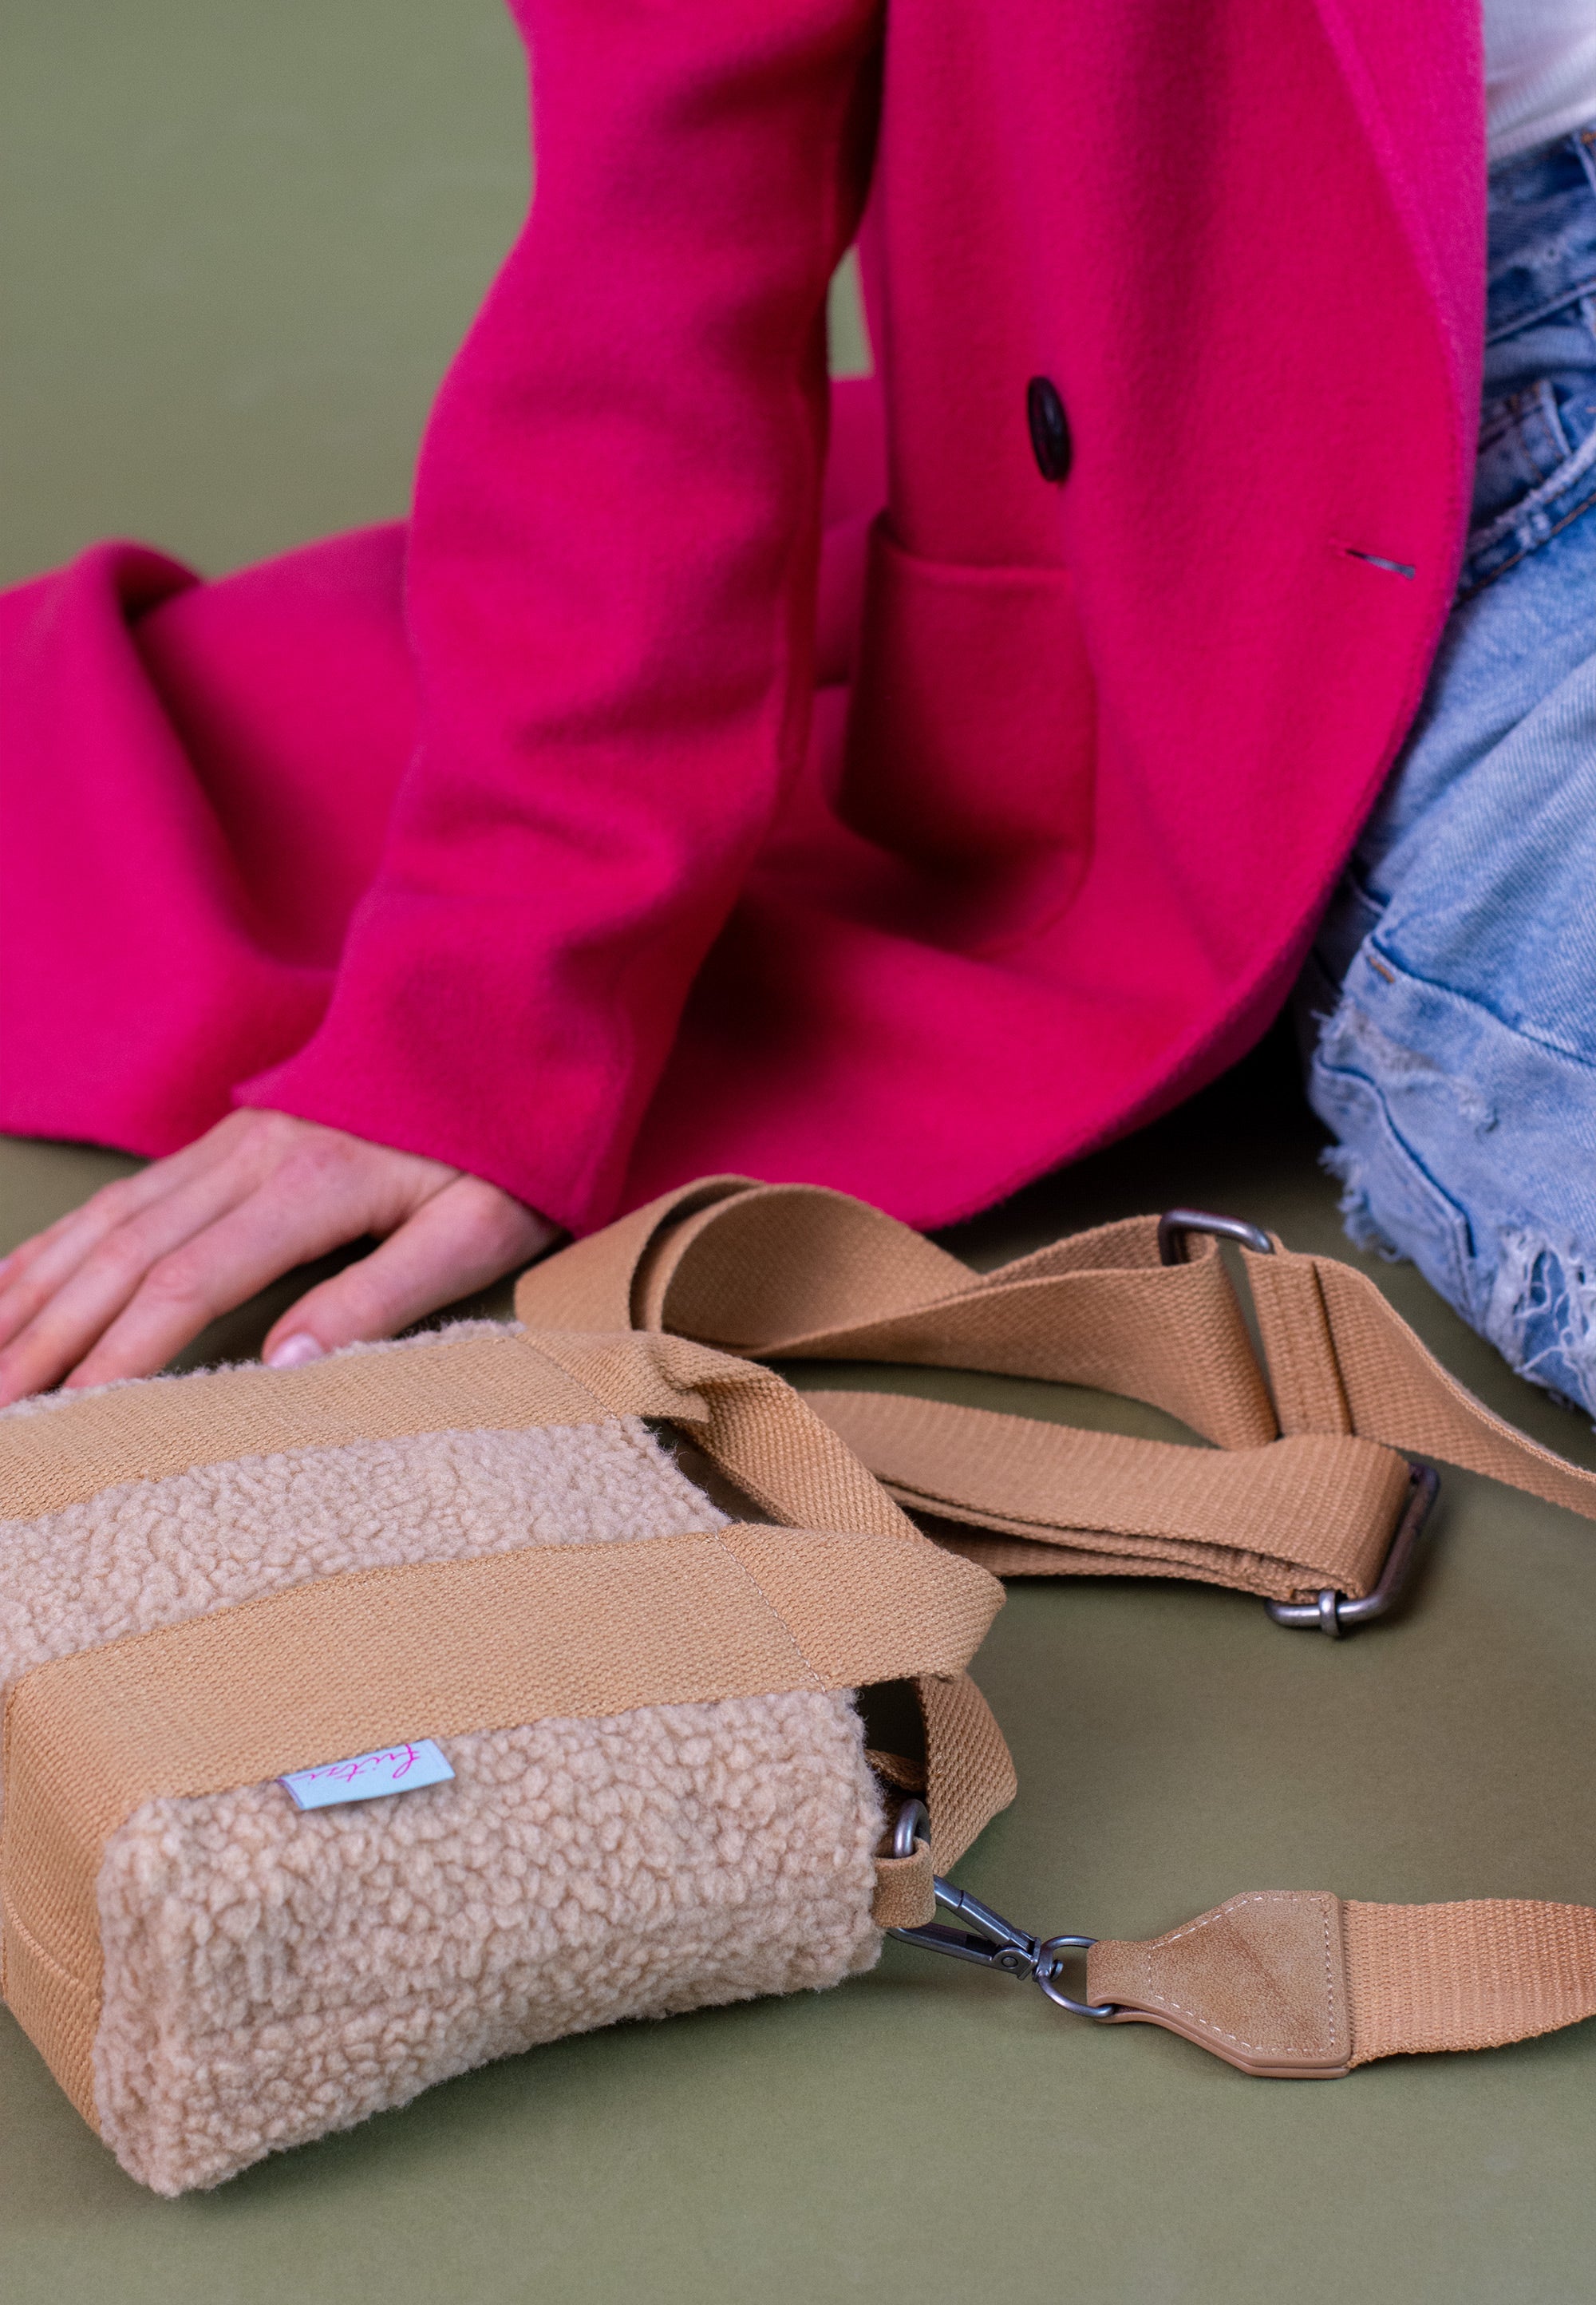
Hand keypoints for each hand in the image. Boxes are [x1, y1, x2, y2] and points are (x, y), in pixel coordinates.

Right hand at [0, 1109, 556, 1406]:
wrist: (509, 1031)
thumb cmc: (506, 1148)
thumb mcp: (474, 1231)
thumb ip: (382, 1296)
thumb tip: (282, 1368)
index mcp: (312, 1183)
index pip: (191, 1281)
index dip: (124, 1354)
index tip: (75, 1418)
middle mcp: (251, 1156)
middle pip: (124, 1256)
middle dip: (47, 1338)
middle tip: (1, 1412)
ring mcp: (230, 1142)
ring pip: (105, 1222)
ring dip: (34, 1295)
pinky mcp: (227, 1141)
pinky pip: (121, 1197)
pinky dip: (57, 1245)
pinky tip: (17, 1287)